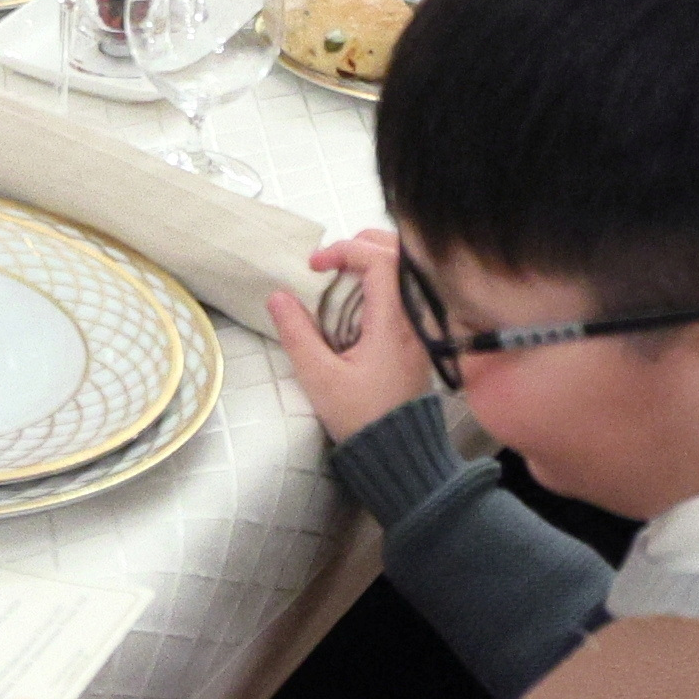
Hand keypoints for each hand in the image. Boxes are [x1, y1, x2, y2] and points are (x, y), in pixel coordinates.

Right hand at [262, 225, 431, 443]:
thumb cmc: (361, 418)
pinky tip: (355, 301)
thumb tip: (278, 296)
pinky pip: (404, 294)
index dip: (345, 250)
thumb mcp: (320, 378)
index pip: (380, 260)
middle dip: (363, 244)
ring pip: (405, 273)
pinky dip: (381, 283)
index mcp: (393, 323)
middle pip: (401, 256)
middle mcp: (414, 319)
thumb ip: (297, 334)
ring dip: (372, 262)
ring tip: (338, 277)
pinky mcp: (417, 340)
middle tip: (330, 260)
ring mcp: (419, 329)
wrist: (398, 454)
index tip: (314, 266)